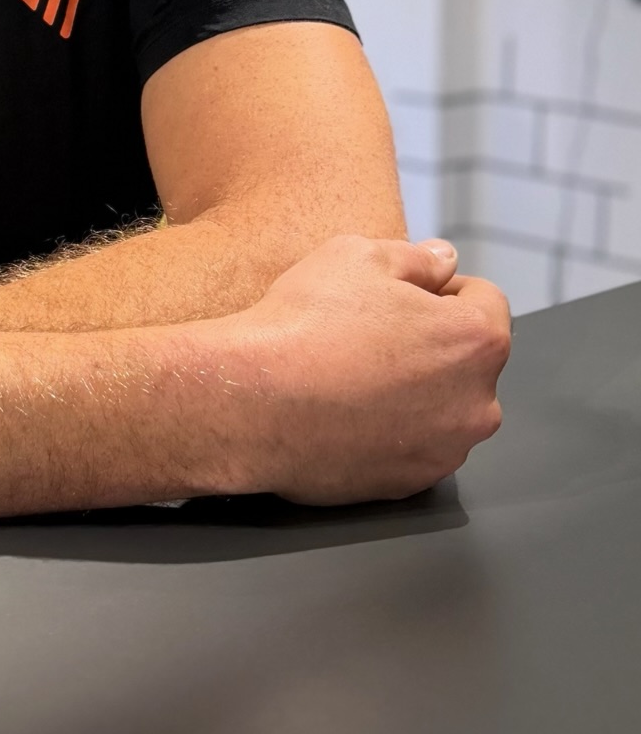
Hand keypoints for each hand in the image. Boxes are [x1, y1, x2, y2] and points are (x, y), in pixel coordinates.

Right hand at [227, 236, 510, 505]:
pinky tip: (344, 409)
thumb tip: (441, 260)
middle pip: (467, 359)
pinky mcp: (409, 485)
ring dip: (413, 388)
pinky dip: (389, 428)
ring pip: (441, 406)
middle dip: (432, 341)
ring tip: (352, 371)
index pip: (485, 300)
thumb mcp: (359, 255)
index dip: (441, 286)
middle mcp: (476, 404)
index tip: (402, 291)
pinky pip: (411, 445)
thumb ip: (417, 257)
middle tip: (372, 328)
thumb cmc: (307, 325)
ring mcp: (444, 452)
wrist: (254, 402)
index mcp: (476, 341)